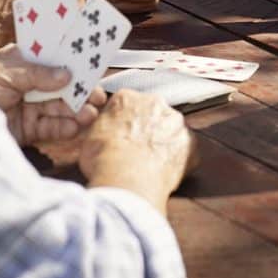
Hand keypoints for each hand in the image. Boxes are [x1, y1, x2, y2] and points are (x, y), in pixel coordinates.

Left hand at [0, 44, 106, 145]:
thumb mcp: (5, 72)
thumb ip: (38, 74)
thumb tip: (67, 75)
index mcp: (23, 62)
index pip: (54, 58)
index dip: (74, 60)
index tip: (95, 62)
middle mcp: (29, 84)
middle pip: (62, 86)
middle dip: (81, 89)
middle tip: (99, 95)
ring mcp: (28, 107)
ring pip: (60, 108)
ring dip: (77, 110)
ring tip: (91, 113)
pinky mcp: (26, 130)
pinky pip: (51, 128)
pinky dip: (65, 128)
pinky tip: (76, 126)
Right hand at [78, 89, 196, 212]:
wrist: (126, 180)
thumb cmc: (103, 159)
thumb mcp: (87, 136)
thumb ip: (100, 125)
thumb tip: (102, 127)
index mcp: (128, 98)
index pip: (126, 104)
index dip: (122, 123)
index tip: (120, 137)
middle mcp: (155, 103)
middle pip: (152, 114)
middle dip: (146, 129)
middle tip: (135, 152)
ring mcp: (175, 123)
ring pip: (170, 130)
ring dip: (163, 143)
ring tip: (149, 165)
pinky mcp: (190, 144)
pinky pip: (186, 151)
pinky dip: (178, 161)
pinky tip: (165, 174)